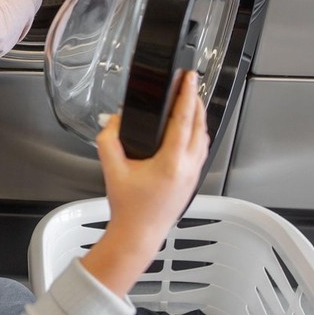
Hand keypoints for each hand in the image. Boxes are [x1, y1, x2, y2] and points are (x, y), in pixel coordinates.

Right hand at [81, 70, 209, 295]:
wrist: (138, 235)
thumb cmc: (129, 209)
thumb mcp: (112, 169)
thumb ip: (109, 140)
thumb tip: (114, 120)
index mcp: (171, 162)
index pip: (184, 120)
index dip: (187, 95)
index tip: (189, 79)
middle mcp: (188, 167)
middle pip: (199, 125)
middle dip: (195, 101)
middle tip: (189, 84)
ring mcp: (193, 175)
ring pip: (204, 137)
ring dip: (198, 117)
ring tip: (189, 102)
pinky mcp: (192, 181)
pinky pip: (201, 149)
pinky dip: (197, 133)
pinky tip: (188, 129)